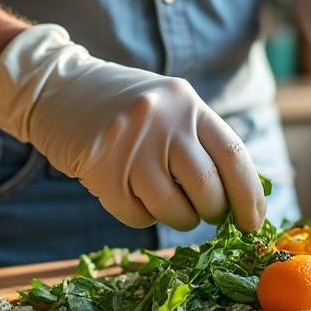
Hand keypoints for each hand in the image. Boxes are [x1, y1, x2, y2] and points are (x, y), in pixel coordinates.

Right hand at [0, 24, 265, 231]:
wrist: (55, 89)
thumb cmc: (124, 107)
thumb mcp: (170, 108)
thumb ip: (203, 143)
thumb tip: (243, 198)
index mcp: (187, 102)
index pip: (233, 155)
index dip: (249, 195)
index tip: (254, 222)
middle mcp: (162, 121)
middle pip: (207, 189)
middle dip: (214, 212)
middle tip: (208, 213)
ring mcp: (129, 146)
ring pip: (174, 210)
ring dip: (180, 219)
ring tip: (168, 202)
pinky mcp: (100, 171)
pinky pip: (137, 216)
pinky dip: (142, 215)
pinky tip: (131, 192)